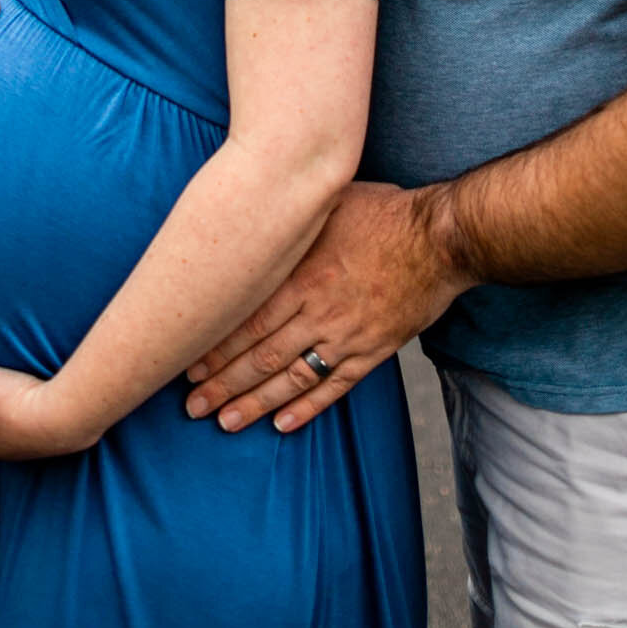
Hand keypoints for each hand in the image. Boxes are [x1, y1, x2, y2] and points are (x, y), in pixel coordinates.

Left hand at [183, 180, 470, 434]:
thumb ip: (291, 218)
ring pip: (293, 378)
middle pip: (262, 356)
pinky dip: (308, 408)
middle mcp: (319, 310)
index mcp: (303, 274)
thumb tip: (251, 209)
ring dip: (255, 403)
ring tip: (225, 423)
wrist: (440, 238)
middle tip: (192, 406)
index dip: (215, 347)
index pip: (248, 321)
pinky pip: (335, 386)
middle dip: (223, 384)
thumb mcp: (329, 203)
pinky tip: (282, 424)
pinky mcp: (373, 350)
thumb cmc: (383, 212)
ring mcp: (347, 335)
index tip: (186, 365)